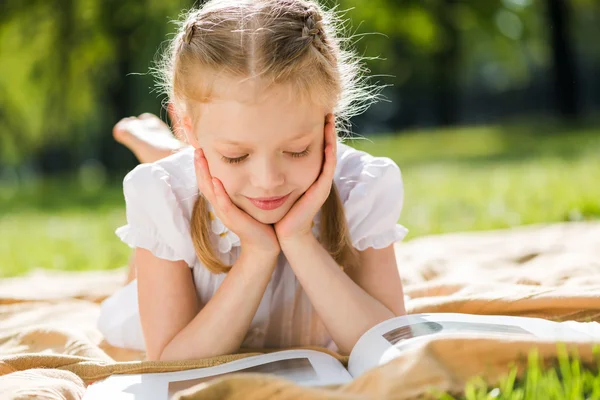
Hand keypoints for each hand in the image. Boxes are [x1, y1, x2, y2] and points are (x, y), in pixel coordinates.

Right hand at [194, 148, 279, 256]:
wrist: (266, 244)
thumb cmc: (259, 220)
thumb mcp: (248, 199)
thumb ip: (244, 185)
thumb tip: (248, 164)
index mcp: (223, 200)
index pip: (208, 179)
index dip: (202, 164)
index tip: (200, 146)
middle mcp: (221, 206)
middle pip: (204, 183)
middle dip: (200, 165)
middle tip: (196, 147)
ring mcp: (226, 214)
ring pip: (210, 192)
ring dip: (204, 174)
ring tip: (200, 158)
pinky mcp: (235, 221)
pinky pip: (224, 205)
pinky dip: (219, 193)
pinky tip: (216, 181)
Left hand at [274, 113, 336, 243]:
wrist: (284, 233)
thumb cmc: (275, 211)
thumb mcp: (272, 184)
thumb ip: (268, 168)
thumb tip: (255, 148)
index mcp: (304, 172)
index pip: (311, 145)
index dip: (312, 129)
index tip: (310, 110)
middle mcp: (315, 175)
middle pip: (323, 146)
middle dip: (325, 128)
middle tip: (325, 108)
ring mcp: (320, 183)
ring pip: (329, 154)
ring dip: (330, 137)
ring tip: (329, 118)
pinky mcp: (321, 190)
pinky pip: (328, 168)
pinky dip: (329, 153)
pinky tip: (328, 140)